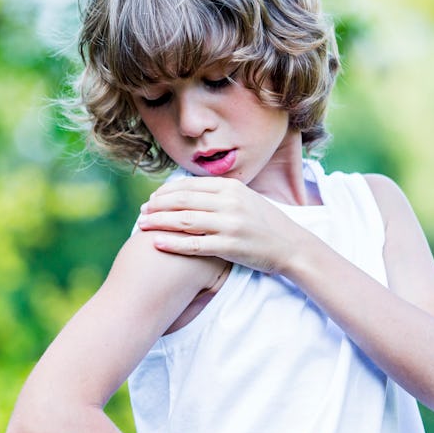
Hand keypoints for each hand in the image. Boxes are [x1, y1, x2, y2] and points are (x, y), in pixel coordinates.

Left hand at [137, 177, 304, 272]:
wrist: (291, 246)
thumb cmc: (266, 224)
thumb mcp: (246, 199)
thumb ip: (221, 194)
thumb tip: (192, 191)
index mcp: (232, 187)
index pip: (190, 185)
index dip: (166, 191)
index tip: (152, 198)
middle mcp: (229, 202)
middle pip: (183, 200)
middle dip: (157, 205)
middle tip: (142, 211)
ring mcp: (229, 224)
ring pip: (184, 220)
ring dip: (159, 221)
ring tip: (142, 225)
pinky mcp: (229, 246)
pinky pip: (194, 245)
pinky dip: (172, 243)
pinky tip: (156, 243)